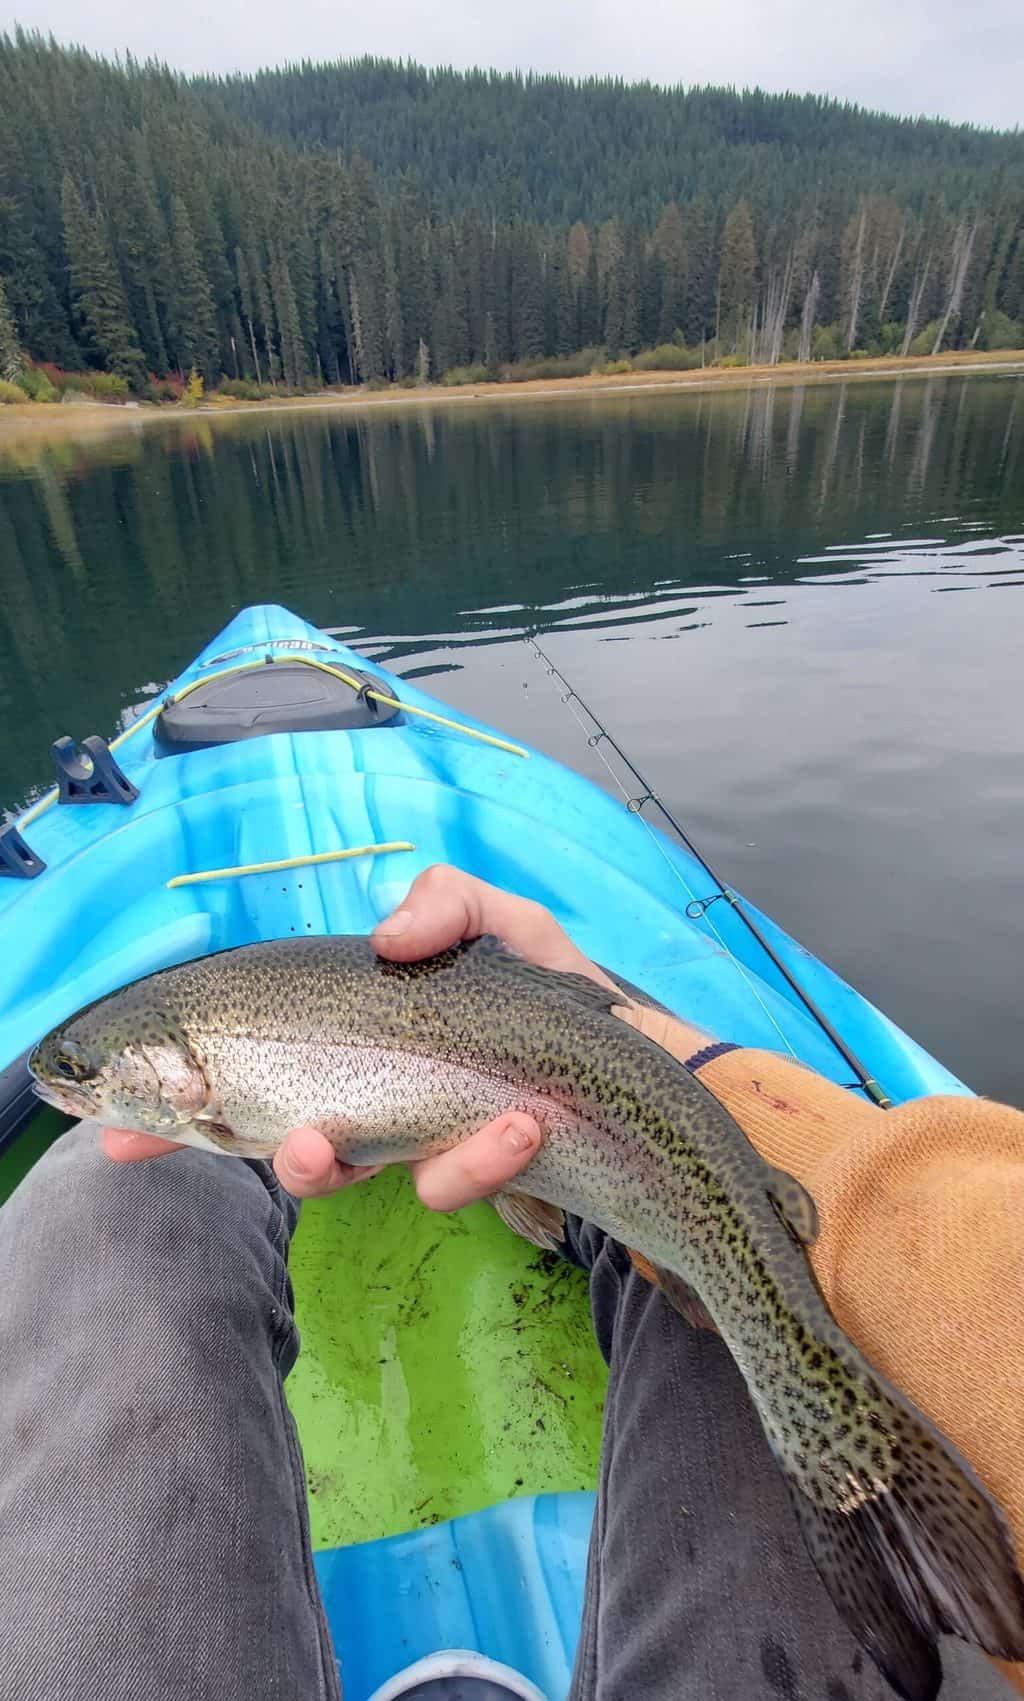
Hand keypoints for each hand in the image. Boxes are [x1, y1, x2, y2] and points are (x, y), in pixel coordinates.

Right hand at [103, 865, 616, 1210]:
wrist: (620, 1049)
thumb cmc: (537, 980)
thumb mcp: (493, 916)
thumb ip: (444, 901)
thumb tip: (387, 937)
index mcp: (341, 1035)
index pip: (238, 1070)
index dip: (175, 1108)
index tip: (121, 1134)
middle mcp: (358, 1097)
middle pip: (277, 1143)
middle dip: (273, 1156)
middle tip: (299, 1141)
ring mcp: (407, 1143)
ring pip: (352, 1176)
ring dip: (367, 1165)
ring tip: (416, 1131)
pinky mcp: (464, 1175)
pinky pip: (447, 1184)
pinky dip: (479, 1158)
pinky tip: (522, 1124)